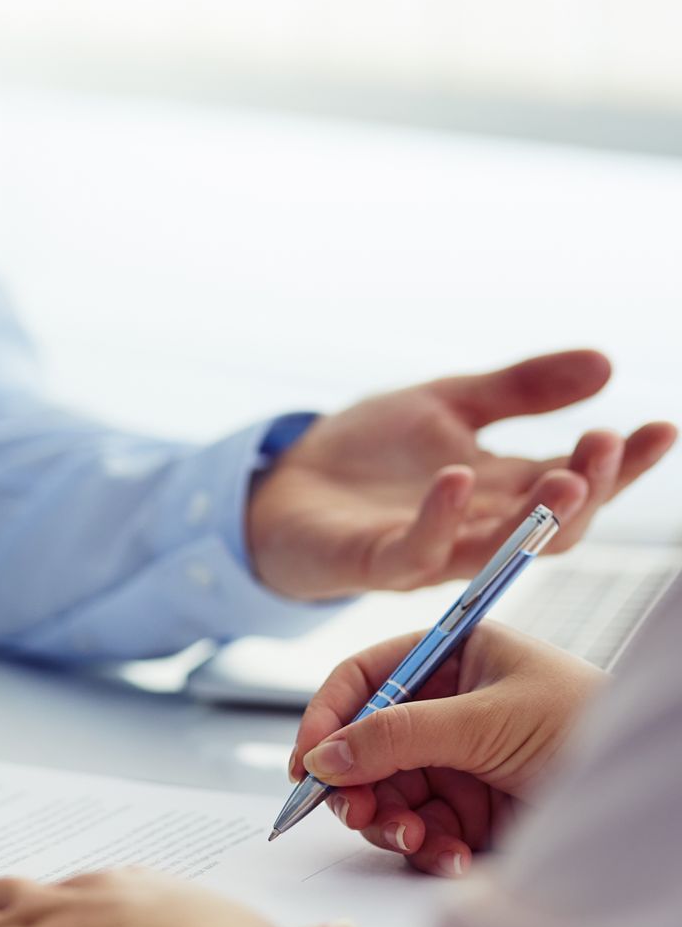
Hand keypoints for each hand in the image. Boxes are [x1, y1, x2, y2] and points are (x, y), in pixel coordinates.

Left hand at [248, 350, 674, 599]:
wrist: (283, 484)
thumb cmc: (367, 454)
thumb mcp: (448, 404)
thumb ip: (520, 390)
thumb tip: (605, 364)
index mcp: (504, 490)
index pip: (578, 481)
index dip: (623, 463)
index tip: (663, 428)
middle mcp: (477, 529)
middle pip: (554, 525)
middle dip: (590, 490)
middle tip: (607, 447)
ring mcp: (428, 551)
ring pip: (498, 550)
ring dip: (534, 516)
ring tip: (564, 472)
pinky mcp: (375, 562)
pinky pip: (415, 550)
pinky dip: (439, 517)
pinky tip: (457, 477)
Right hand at [288, 623, 604, 876]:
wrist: (648, 799)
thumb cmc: (587, 728)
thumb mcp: (483, 722)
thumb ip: (395, 735)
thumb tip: (322, 757)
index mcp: (452, 659)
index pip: (364, 677)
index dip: (327, 716)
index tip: (307, 761)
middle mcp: (448, 708)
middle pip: (363, 744)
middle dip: (356, 783)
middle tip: (356, 812)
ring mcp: (457, 762)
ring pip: (385, 794)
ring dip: (390, 822)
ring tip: (414, 839)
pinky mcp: (469, 812)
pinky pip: (419, 831)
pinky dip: (425, 848)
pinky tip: (451, 856)